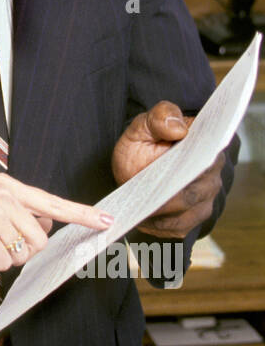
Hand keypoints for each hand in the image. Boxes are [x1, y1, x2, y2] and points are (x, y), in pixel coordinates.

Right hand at [0, 175, 111, 297]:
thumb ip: (13, 211)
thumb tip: (43, 226)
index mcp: (5, 186)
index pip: (53, 201)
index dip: (83, 214)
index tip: (107, 220)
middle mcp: (3, 196)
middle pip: (41, 238)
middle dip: (23, 251)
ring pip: (23, 253)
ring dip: (5, 259)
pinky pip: (3, 263)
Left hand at [111, 100, 223, 238]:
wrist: (134, 165)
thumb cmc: (143, 143)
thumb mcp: (143, 126)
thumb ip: (159, 118)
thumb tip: (178, 128)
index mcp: (205, 145)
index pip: (206, 159)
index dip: (189, 168)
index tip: (169, 175)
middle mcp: (211, 174)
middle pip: (194, 192)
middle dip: (168, 197)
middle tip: (144, 196)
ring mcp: (205, 197)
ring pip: (186, 213)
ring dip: (162, 214)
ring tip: (139, 208)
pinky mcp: (193, 217)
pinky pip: (178, 227)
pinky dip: (159, 226)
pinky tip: (143, 219)